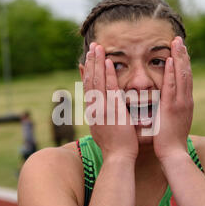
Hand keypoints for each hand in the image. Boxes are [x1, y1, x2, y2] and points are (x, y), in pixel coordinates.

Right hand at [83, 43, 138, 160]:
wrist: (118, 158)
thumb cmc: (116, 148)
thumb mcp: (105, 131)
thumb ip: (103, 120)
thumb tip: (103, 114)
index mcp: (93, 113)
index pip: (88, 89)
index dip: (86, 73)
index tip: (86, 61)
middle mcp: (94, 108)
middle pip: (89, 81)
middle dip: (90, 63)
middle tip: (92, 47)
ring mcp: (101, 108)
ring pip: (96, 81)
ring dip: (97, 63)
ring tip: (97, 48)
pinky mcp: (111, 110)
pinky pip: (108, 88)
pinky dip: (107, 75)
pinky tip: (108, 62)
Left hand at [153, 37, 193, 161]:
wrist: (173, 154)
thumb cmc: (169, 141)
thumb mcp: (171, 122)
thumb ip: (169, 111)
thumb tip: (163, 104)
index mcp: (184, 103)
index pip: (184, 79)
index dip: (182, 64)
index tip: (179, 51)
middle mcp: (185, 100)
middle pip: (185, 73)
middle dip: (182, 55)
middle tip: (179, 40)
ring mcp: (180, 103)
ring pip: (181, 76)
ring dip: (179, 58)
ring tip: (177, 43)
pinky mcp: (172, 107)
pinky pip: (172, 86)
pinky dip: (172, 72)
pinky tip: (170, 60)